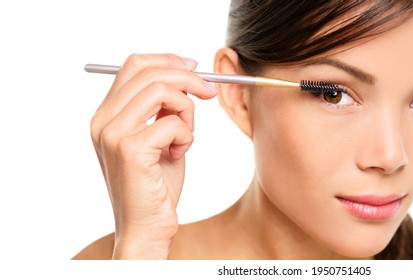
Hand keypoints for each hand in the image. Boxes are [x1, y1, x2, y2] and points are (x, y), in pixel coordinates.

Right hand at [90, 54, 217, 258]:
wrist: (148, 227)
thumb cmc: (157, 184)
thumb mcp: (161, 137)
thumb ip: (164, 107)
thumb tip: (186, 75)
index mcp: (106, 115)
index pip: (133, 65)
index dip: (167, 60)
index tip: (195, 68)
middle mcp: (102, 121)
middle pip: (148, 72)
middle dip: (187, 77)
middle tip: (210, 92)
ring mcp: (113, 134)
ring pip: (161, 91)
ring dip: (187, 109)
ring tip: (187, 134)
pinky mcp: (131, 150)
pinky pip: (173, 123)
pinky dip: (187, 135)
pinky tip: (180, 153)